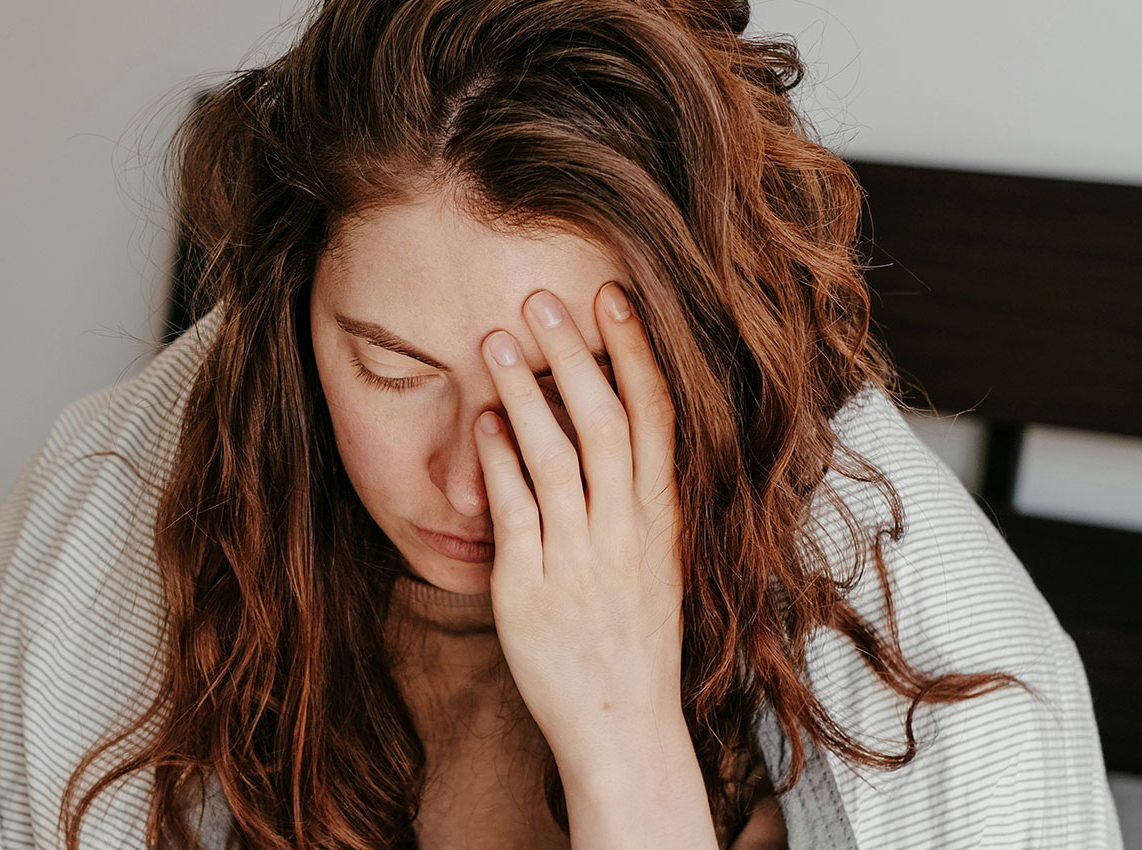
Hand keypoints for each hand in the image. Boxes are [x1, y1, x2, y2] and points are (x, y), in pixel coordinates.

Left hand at [472, 282, 685, 776]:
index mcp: (660, 518)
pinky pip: (515, 511)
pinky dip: (499, 461)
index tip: (613, 297)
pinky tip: (481, 423)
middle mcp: (625, 529)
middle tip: (542, 297)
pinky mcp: (531, 586)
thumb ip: (635, 498)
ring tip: (497, 341)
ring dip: (525, 392)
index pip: (654, 417)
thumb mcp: (653, 560)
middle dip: (575, 353)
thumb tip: (608, 428)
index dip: (634, 352)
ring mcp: (580, 557)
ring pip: (556, 456)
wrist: (621, 725)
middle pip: (603, 421)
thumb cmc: (631, 640)